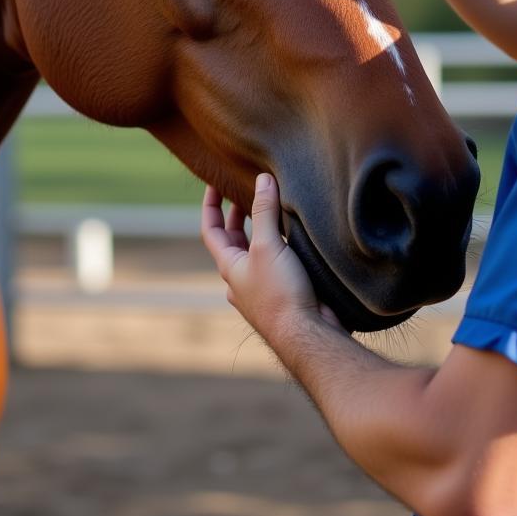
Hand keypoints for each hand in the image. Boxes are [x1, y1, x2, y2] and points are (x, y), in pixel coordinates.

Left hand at [201, 174, 342, 339]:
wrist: (306, 335)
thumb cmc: (280, 293)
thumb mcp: (267, 246)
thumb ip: (263, 211)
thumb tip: (262, 180)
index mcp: (229, 266)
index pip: (211, 229)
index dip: (210, 205)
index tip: (213, 182)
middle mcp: (242, 277)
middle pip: (233, 240)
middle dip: (238, 214)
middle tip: (246, 190)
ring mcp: (262, 287)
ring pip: (256, 251)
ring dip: (261, 228)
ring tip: (273, 206)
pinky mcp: (284, 293)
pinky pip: (277, 262)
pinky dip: (280, 244)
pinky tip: (294, 236)